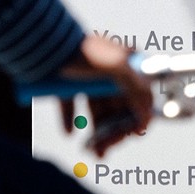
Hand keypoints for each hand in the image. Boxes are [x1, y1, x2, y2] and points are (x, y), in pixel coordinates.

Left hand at [60, 30, 152, 154]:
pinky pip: (73, 106)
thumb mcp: (117, 67)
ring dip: (95, 132)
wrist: (46, 42)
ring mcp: (88, 79)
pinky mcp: (68, 83)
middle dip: (112, 133)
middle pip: (118, 110)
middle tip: (102, 151)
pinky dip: (71, 120)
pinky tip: (69, 132)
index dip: (137, 121)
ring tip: (87, 148)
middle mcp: (110, 74)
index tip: (130, 137)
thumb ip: (137, 89)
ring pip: (97, 111)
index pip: (139, 101)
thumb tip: (148, 115)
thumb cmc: (84, 52)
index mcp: (127, 67)